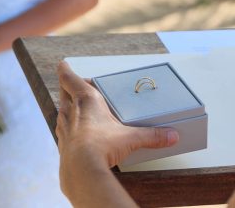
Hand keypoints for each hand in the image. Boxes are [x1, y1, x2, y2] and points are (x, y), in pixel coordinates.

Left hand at [56, 61, 177, 192]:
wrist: (81, 170)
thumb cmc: (102, 146)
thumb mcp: (130, 139)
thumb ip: (151, 135)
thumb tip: (171, 136)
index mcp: (85, 100)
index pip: (69, 78)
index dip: (65, 69)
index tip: (63, 63)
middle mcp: (71, 110)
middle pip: (64, 92)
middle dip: (68, 87)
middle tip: (75, 86)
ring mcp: (64, 127)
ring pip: (62, 111)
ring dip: (69, 109)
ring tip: (78, 111)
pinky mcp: (62, 144)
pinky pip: (64, 131)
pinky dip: (70, 130)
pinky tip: (79, 137)